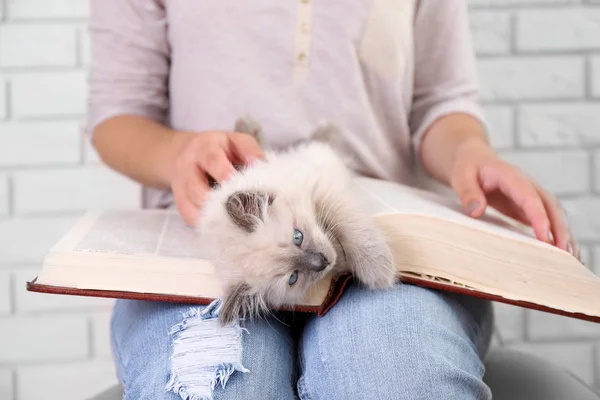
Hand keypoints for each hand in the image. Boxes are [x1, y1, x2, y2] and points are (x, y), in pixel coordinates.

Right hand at [170, 131, 264, 226]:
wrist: (190, 153)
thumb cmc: (221, 149)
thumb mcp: (236, 141)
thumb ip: (250, 150)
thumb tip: (261, 165)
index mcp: (204, 148)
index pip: (212, 160)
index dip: (225, 174)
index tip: (240, 187)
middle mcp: (187, 166)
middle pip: (195, 188)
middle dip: (216, 202)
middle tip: (240, 211)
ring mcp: (180, 185)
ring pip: (189, 206)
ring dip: (211, 217)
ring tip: (233, 223)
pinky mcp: (180, 201)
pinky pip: (188, 217)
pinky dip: (204, 224)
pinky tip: (221, 228)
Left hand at [449, 139, 579, 258]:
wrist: (473, 158)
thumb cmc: (468, 167)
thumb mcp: (461, 176)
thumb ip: (468, 193)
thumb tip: (476, 211)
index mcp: (511, 176)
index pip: (529, 197)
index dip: (539, 217)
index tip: (545, 237)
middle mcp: (526, 185)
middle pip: (549, 205)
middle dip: (559, 228)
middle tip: (563, 252)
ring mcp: (530, 195)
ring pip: (553, 212)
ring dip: (562, 232)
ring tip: (570, 256)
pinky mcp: (527, 205)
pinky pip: (546, 218)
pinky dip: (555, 233)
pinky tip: (560, 250)